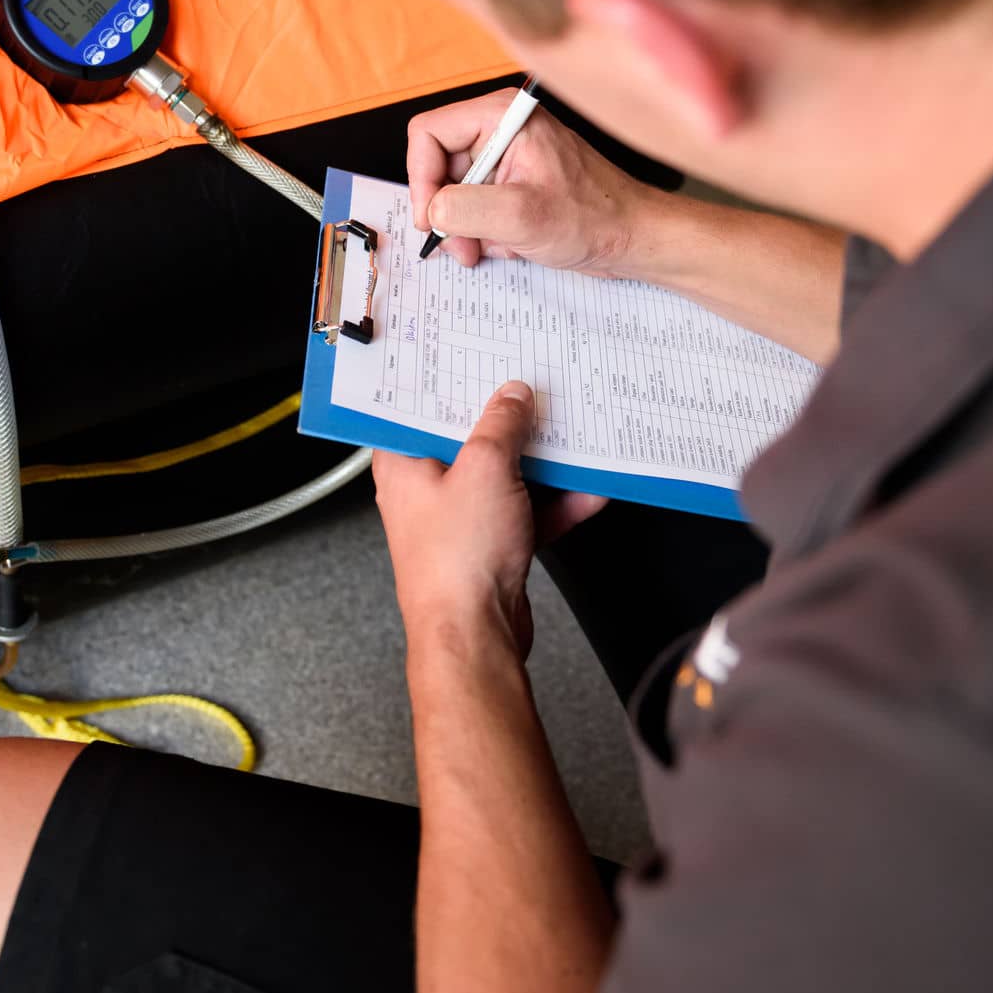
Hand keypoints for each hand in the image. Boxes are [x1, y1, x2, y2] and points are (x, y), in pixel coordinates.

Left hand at [374, 381, 607, 662]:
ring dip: (541, 462)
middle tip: (536, 390)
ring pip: (502, 476)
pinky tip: (589, 490)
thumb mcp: (485, 468)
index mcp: (403, 463)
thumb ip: (501, 426)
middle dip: (507, 418)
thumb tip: (512, 397)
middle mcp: (425, 490)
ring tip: (572, 435)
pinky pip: (526, 513)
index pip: (419, 407)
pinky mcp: (489, 548)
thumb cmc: (456, 562)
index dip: (448, 381)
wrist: (475, 636)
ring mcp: (459, 521)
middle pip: (467, 439)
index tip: (477, 356)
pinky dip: (556, 503)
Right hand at [408, 89, 656, 272]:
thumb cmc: (596, 218)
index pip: (428, 133)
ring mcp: (507, 155)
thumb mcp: (522, 216)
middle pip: (438, 165)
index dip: (422, 179)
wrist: (634, 238)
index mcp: (502, 116)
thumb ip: (465, 208)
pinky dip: (485, 231)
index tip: (432, 219)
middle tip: (462, 247)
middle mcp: (501, 128)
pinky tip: (512, 243)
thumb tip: (432, 210)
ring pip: (454, 191)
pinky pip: (475, 205)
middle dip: (447, 212)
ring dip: (466, 228)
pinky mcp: (514, 180)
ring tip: (494, 247)